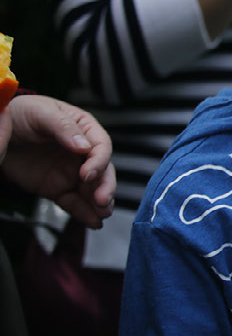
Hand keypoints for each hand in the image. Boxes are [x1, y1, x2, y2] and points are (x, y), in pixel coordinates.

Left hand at [0, 95, 115, 228]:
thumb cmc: (22, 114)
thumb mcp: (43, 113)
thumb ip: (63, 127)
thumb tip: (84, 147)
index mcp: (84, 129)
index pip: (100, 146)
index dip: (98, 161)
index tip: (88, 174)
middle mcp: (82, 153)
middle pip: (102, 171)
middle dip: (105, 186)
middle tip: (102, 200)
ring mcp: (70, 172)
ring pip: (92, 190)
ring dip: (100, 203)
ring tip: (102, 215)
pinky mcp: (56, 188)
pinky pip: (73, 202)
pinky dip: (83, 213)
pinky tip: (93, 222)